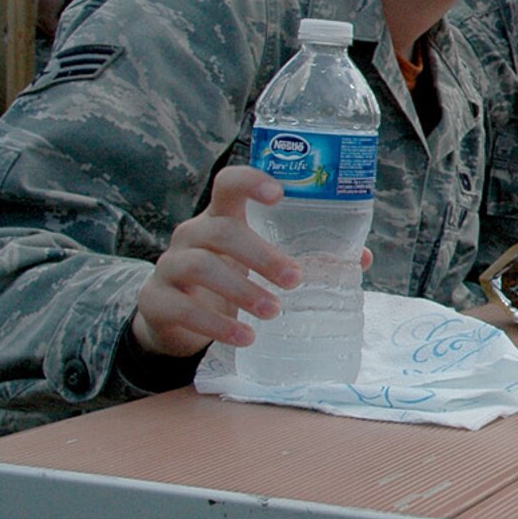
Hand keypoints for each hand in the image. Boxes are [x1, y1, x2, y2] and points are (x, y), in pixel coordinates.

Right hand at [130, 166, 298, 358]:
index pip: (228, 184)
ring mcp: (169, 266)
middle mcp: (192, 234)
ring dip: (241, 290)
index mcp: (221, 217)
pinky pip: (182, 308)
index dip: (251, 181)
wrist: (174, 319)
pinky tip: (245, 336)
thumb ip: (304, 256)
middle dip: (260, 254)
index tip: (280, 193)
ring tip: (274, 311)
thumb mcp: (259, 264)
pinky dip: (217, 324)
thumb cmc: (228, 278)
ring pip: (199, 266)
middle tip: (294, 278)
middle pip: (221, 232)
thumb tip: (362, 257)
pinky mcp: (155, 300)